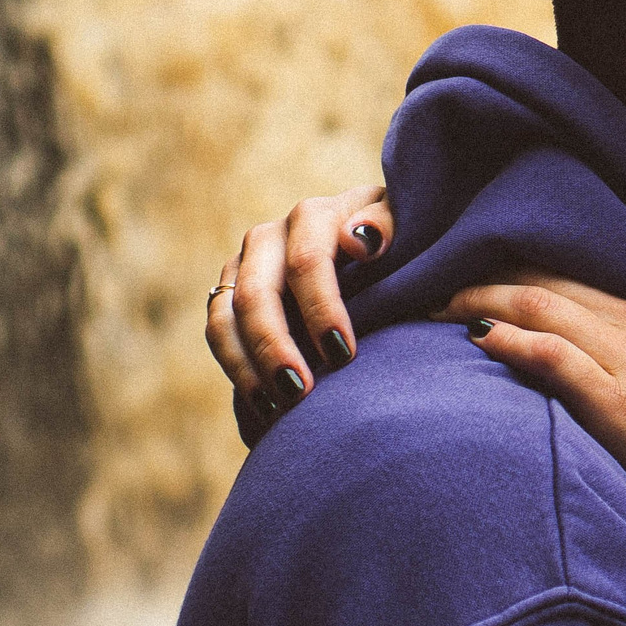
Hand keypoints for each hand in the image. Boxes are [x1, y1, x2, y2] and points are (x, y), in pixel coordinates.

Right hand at [208, 184, 395, 422]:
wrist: (375, 247)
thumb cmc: (399, 241)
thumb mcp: (406, 225)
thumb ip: (390, 225)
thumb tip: (359, 239)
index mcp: (316, 217)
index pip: (307, 261)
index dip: (321, 308)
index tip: (344, 354)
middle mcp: (272, 236)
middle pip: (257, 293)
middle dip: (274, 346)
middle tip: (300, 392)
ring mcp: (246, 266)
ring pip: (225, 316)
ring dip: (246, 365)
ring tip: (277, 409)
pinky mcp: (232, 293)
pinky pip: (219, 333)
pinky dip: (237, 370)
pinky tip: (264, 406)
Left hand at [442, 275, 625, 499]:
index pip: (575, 275)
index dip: (521, 268)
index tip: (482, 271)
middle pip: (548, 281)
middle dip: (488, 276)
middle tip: (441, 281)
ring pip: (542, 307)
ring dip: (483, 301)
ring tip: (440, 305)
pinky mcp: (617, 401)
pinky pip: (553, 356)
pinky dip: (512, 340)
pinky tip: (478, 336)